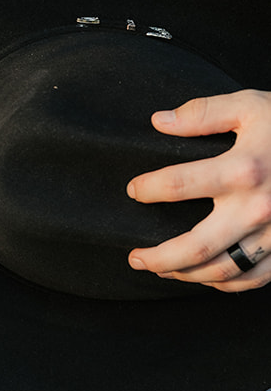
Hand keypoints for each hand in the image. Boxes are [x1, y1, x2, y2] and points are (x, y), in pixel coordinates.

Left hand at [127, 89, 270, 292]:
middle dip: (158, 257)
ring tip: (162, 269)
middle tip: (135, 257)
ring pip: (221, 270)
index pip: (177, 185)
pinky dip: (225, 284)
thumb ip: (204, 113)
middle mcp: (257, 207)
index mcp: (243, 169)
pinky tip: (205, 277)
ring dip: (185, 275)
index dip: (147, 190)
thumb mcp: (251, 107)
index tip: (134, 190)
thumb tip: (158, 121)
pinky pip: (252, 278)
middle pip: (194, 247)